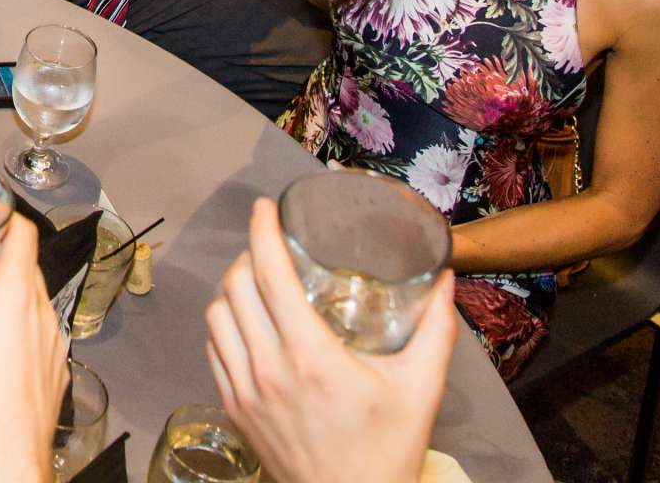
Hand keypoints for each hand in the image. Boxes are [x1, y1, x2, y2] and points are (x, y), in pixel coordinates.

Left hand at [203, 197, 454, 482]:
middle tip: (269, 247)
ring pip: (216, 316)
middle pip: (236, 287)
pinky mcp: (233, 410)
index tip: (264, 208)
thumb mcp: (421, 389)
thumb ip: (436, 330)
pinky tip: (246, 323)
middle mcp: (268, 369)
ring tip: (256, 282)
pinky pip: (213, 350)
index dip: (261, 232)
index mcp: (311, 356)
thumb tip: (446, 279)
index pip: (270, 275)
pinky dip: (224, 327)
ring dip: (232, 290)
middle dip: (248, 255)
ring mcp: (244, 391)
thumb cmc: (388, 451)